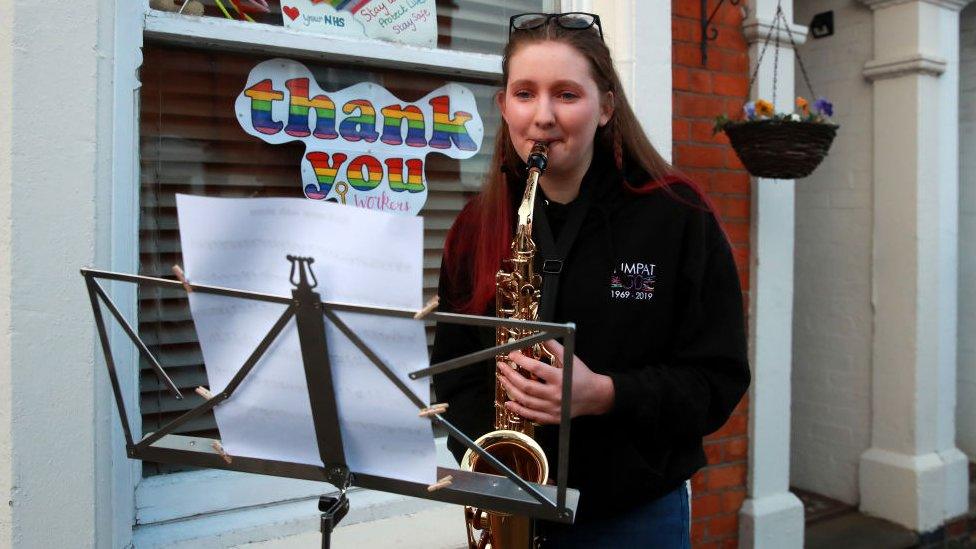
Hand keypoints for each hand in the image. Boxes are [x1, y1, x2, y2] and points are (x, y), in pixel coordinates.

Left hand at [496, 339, 614, 424]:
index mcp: (560, 379)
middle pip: (527, 386)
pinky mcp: (552, 418)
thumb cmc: (582, 375)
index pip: (536, 369)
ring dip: (511, 390)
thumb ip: (554, 346)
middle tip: (501, 367)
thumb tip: (541, 334)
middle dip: (511, 376)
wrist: (596, 396)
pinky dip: (518, 410)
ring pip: (526, 401)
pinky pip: (532, 415)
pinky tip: (508, 403)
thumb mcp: (570, 358)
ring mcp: (553, 408)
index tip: (511, 355)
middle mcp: (556, 395)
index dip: (522, 361)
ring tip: (502, 379)